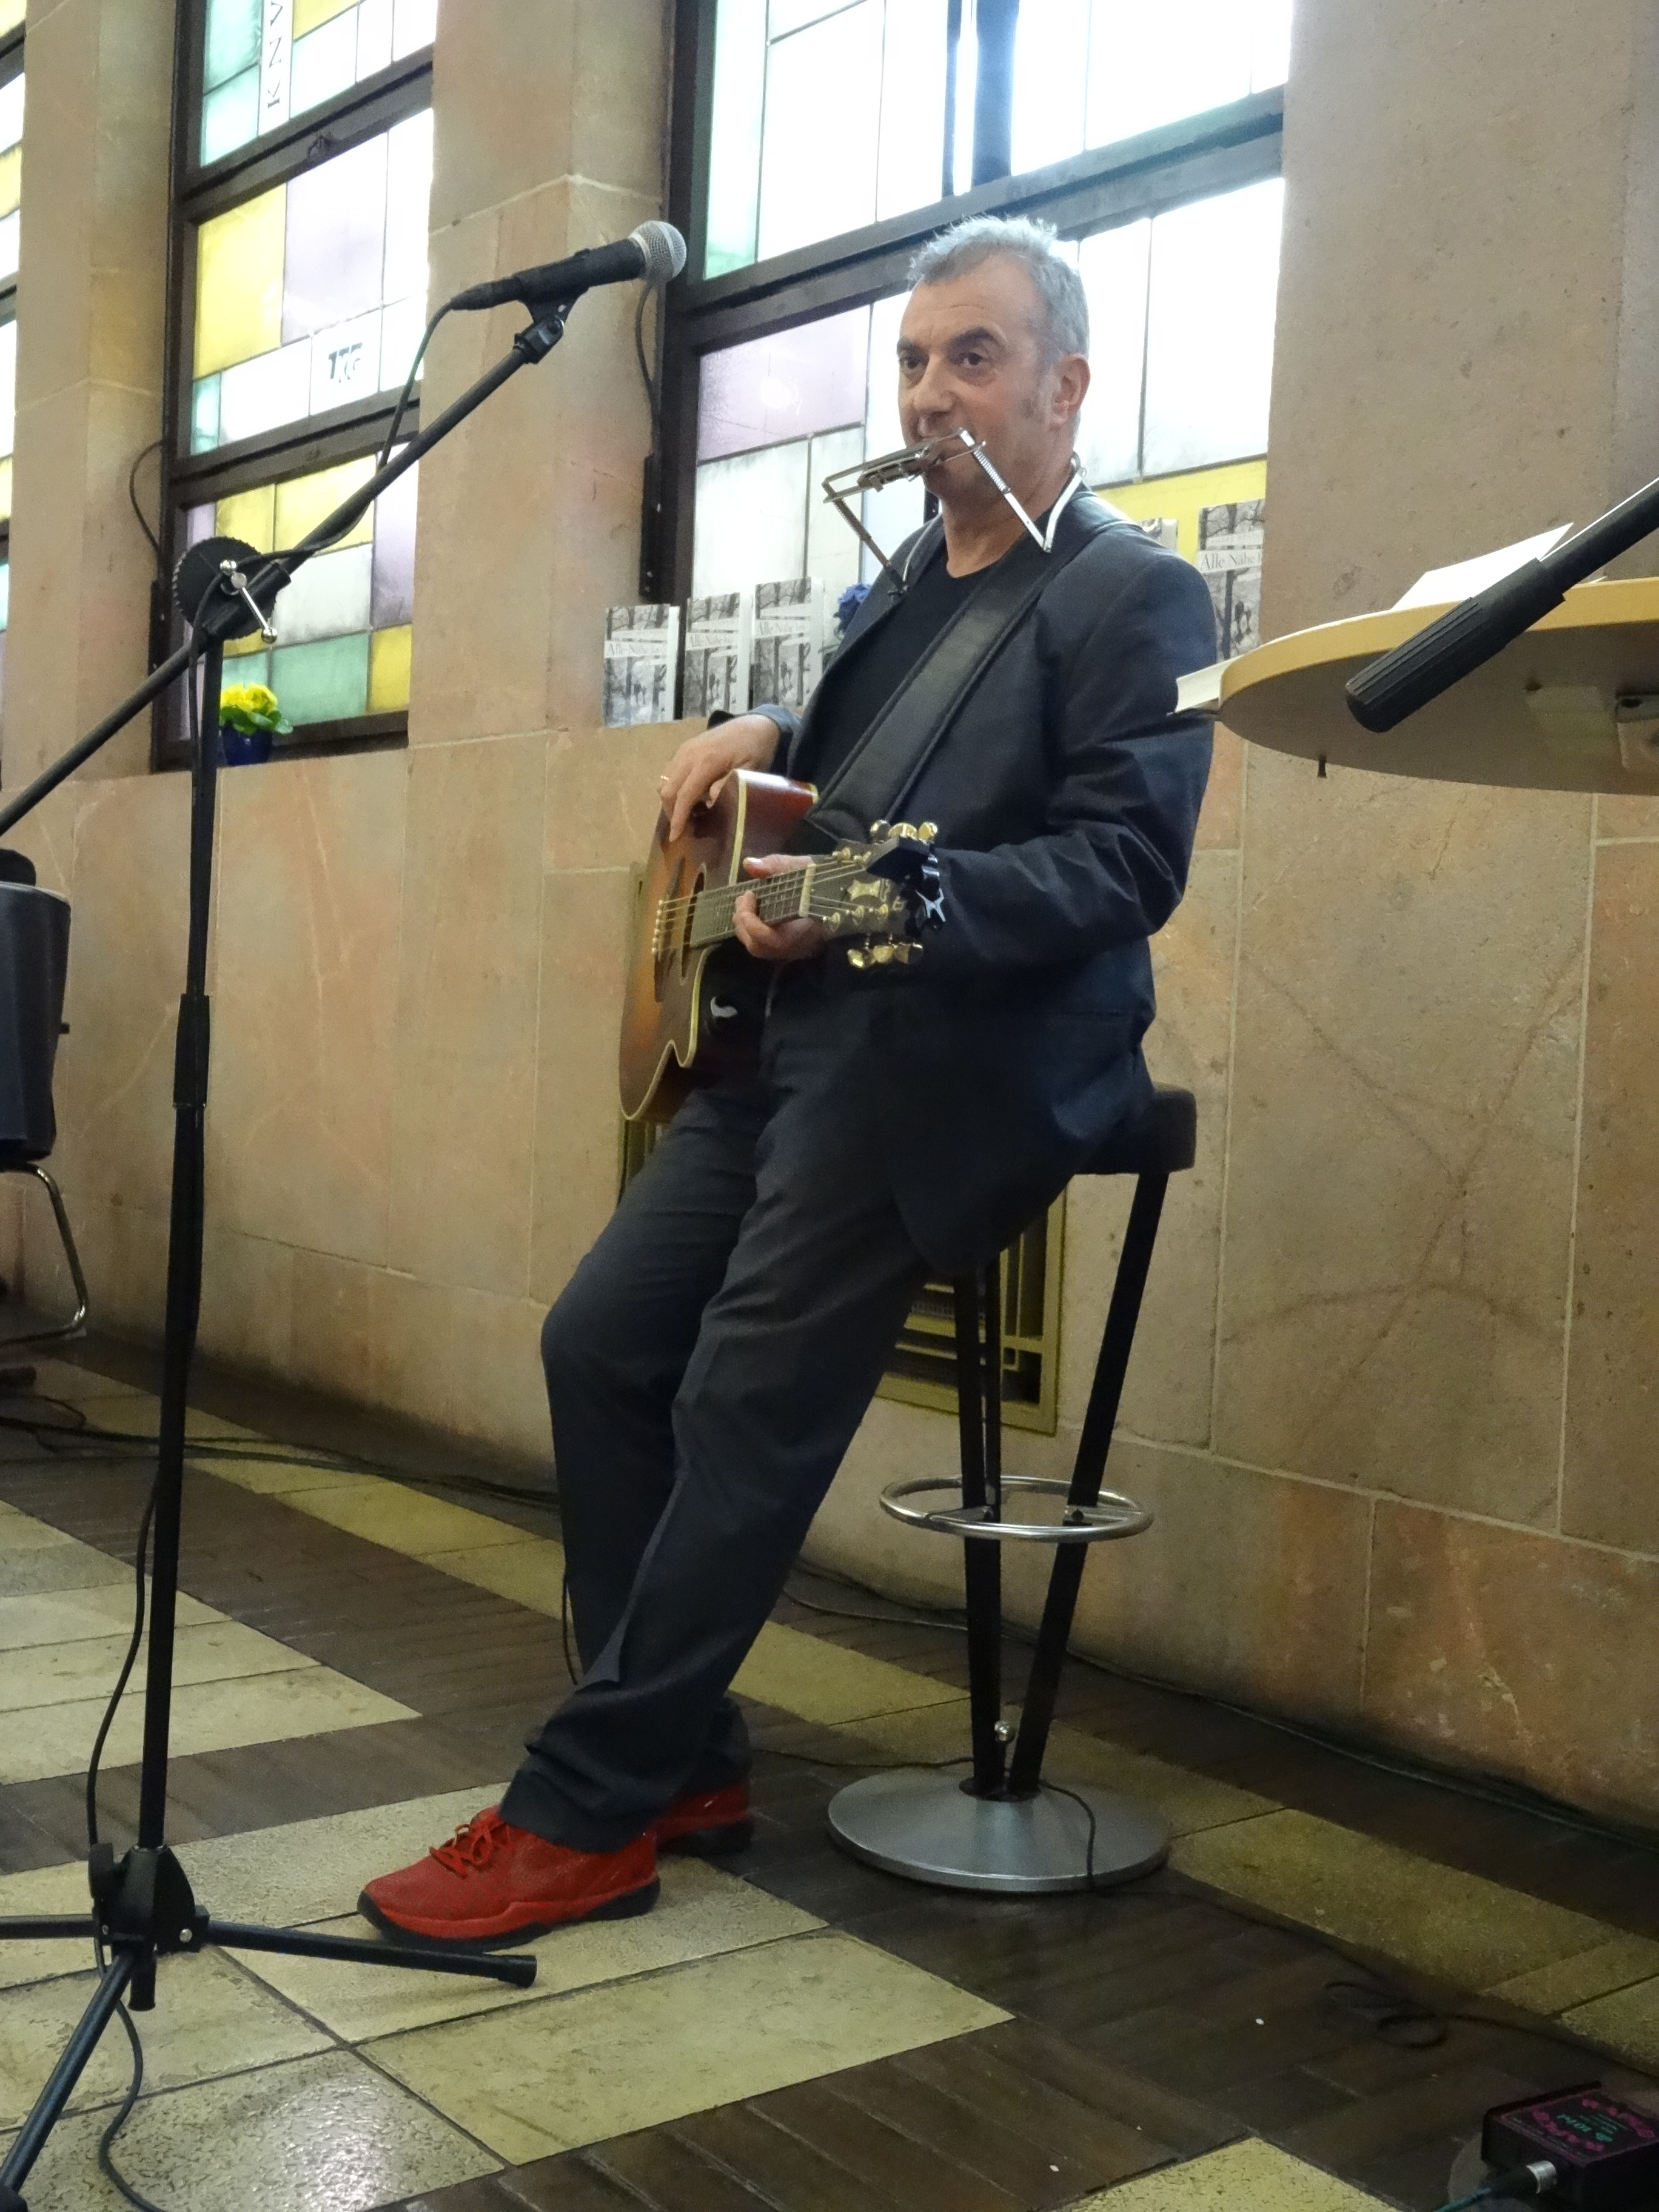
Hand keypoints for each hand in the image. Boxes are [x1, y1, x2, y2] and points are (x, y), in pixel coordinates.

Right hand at [658, 714, 781, 842]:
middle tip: (684, 828)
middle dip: (671, 812)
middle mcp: (689, 755)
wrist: (753, 725)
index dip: (678, 818)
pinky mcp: (683, 748)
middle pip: (667, 789)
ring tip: (689, 812)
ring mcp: (684, 750)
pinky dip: (673, 787)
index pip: (684, 795)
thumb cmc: (755, 750)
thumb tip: (709, 801)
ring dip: (671, 800)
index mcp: (706, 761)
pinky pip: (669, 772)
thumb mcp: (750, 770)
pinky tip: (689, 795)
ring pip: (664, 781)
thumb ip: (729, 785)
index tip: (675, 837)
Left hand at [733, 853, 827, 963]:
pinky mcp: (786, 948)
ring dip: (744, 926)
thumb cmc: (826, 880)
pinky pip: (762, 945)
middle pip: (759, 947)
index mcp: (806, 930)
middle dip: (744, 923)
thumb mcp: (804, 867)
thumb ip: (777, 865)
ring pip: (758, 948)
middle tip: (744, 897)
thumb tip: (749, 864)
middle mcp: (797, 946)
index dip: (754, 923)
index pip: (773, 940)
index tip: (751, 894)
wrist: (844, 893)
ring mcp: (791, 949)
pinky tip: (752, 911)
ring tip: (745, 903)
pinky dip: (750, 929)